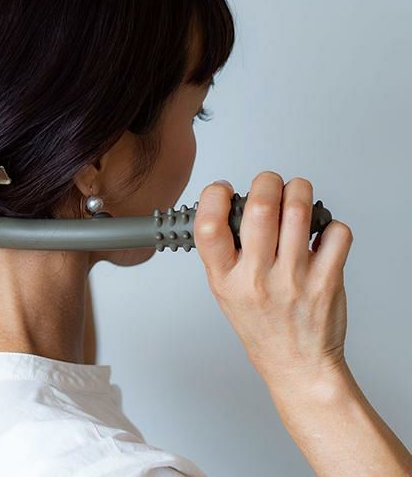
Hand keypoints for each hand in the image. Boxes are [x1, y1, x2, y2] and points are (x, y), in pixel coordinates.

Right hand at [193, 171, 353, 387]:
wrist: (297, 362)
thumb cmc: (260, 325)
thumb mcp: (224, 290)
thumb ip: (223, 251)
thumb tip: (231, 203)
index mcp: (226, 278)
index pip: (209, 226)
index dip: (213, 196)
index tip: (223, 191)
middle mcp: (259, 277)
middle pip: (262, 207)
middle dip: (267, 181)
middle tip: (269, 184)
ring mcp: (295, 278)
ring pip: (300, 210)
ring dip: (299, 191)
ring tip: (296, 196)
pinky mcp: (328, 279)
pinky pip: (335, 232)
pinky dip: (330, 223)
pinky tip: (319, 233)